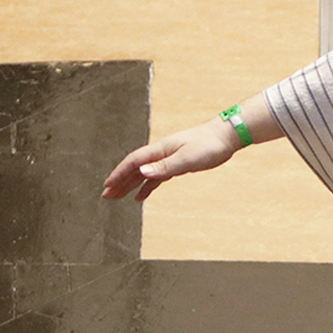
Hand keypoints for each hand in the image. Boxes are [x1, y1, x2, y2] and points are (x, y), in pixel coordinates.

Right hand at [102, 118, 243, 202]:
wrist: (225, 136)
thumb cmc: (208, 145)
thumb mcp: (186, 159)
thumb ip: (164, 167)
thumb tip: (142, 172)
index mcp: (160, 150)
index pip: (133, 162)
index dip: (119, 174)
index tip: (107, 186)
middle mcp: (161, 153)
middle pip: (134, 168)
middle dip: (119, 182)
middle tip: (106, 196)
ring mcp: (168, 158)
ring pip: (143, 173)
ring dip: (129, 184)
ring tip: (117, 196)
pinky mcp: (177, 164)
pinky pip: (156, 177)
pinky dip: (146, 186)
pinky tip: (140, 196)